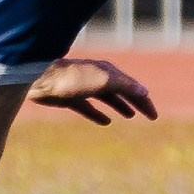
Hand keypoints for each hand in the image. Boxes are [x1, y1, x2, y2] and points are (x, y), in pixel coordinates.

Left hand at [26, 58, 159, 125]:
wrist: (40, 80)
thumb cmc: (73, 78)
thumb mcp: (103, 80)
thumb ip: (124, 85)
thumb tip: (144, 91)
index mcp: (109, 72)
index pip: (133, 88)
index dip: (144, 101)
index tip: (153, 115)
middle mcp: (98, 78)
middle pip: (123, 92)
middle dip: (137, 103)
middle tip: (150, 116)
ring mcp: (84, 88)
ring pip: (108, 99)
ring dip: (121, 106)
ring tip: (130, 115)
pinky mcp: (71, 99)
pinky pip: (90, 108)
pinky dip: (99, 114)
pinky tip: (105, 121)